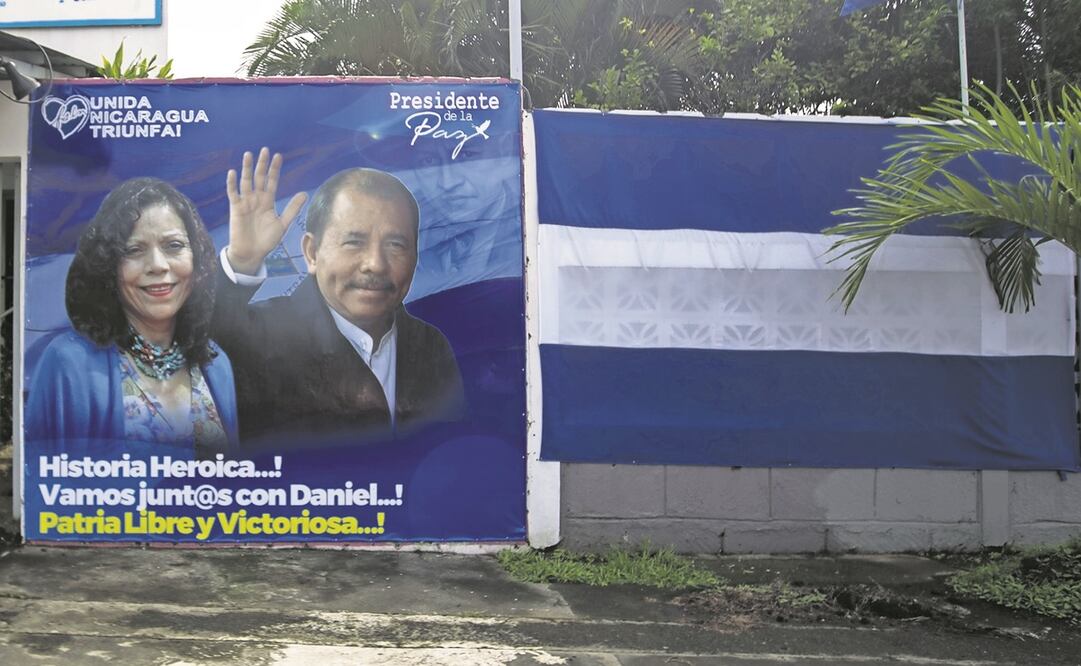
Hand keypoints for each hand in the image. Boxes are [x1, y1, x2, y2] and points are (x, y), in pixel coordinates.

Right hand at [225, 147, 307, 274]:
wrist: (252, 253)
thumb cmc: (267, 240)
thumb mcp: (283, 224)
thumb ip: (292, 208)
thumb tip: (305, 193)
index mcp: (268, 202)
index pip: (272, 181)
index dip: (275, 169)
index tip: (279, 156)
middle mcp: (256, 199)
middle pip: (259, 178)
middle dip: (262, 164)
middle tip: (265, 149)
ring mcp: (245, 202)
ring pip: (246, 182)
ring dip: (246, 169)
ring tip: (248, 155)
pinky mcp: (236, 208)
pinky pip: (233, 193)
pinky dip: (232, 183)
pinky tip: (233, 172)